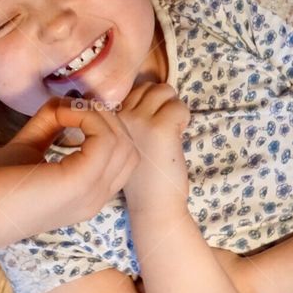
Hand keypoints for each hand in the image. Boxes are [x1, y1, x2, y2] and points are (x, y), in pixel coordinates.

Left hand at [0, 96, 138, 248]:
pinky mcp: (78, 183)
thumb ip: (48, 125)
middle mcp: (95, 198)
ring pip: (124, 143)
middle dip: (104, 119)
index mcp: (87, 194)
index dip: (102, 128)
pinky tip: (59, 116)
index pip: (121, 157)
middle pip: (129, 149)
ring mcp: (91, 194)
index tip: (67, 113)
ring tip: (64, 112)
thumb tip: (64, 99)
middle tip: (69, 110)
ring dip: (96, 117)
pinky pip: (105, 139)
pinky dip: (86, 118)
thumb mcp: (28, 149)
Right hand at [115, 82, 189, 209]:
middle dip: (162, 104)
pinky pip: (179, 107)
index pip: (133, 91)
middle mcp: (118, 117)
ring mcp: (137, 121)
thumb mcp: (126, 143)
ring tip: (170, 132)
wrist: (151, 204)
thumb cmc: (143, 176)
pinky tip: (176, 139)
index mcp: (108, 120)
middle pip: (149, 87)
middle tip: (161, 130)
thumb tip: (153, 94)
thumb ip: (131, 119)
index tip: (150, 130)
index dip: (149, 105)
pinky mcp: (159, 128)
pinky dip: (184, 120)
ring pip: (164, 91)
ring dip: (173, 109)